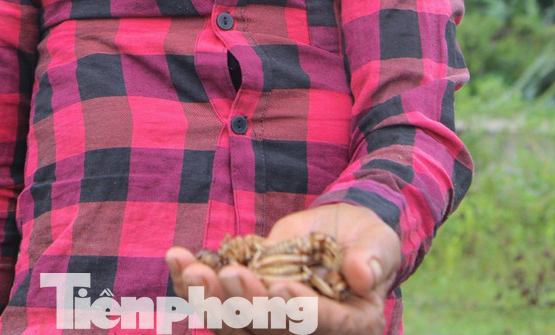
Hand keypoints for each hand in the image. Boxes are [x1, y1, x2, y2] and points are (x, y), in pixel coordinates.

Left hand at [165, 203, 399, 332]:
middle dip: (246, 304)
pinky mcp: (243, 303)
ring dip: (209, 297)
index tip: (279, 289)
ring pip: (234, 323)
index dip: (300, 311)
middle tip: (230, 273)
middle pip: (270, 329)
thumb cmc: (367, 238)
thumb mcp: (378, 242)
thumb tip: (363, 274)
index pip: (322, 325)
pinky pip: (213, 301)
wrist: (339, 230)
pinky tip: (175, 258)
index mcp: (349, 326)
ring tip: (191, 269)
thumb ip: (372, 258)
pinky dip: (191, 283)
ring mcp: (270, 321)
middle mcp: (306, 333)